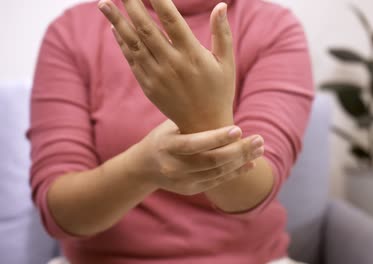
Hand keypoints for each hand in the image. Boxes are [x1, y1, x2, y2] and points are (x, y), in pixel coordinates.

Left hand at [99, 0, 235, 132]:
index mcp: (192, 55)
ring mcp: (157, 76)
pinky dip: (121, 42)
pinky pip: (131, 60)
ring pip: (132, 43)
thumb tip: (220, 5)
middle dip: (131, 4)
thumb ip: (222, 33)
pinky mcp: (148, 86)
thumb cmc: (219, 91)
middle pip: (146, 27)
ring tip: (103, 3)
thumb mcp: (226, 63)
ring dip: (116, 21)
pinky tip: (114, 27)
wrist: (203, 126)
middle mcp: (171, 64)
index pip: (171, 19)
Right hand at [127, 120, 264, 195]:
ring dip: (242, 161)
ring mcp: (181, 180)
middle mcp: (173, 166)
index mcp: (167, 145)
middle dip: (238, 151)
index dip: (218, 138)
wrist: (145, 166)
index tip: (239, 129)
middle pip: (211, 161)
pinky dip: (235, 172)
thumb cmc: (164, 137)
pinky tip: (250, 163)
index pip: (195, 143)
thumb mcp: (171, 125)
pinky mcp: (190, 189)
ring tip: (259, 149)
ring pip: (218, 173)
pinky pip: (217, 181)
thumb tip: (223, 108)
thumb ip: (192, 121)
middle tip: (259, 140)